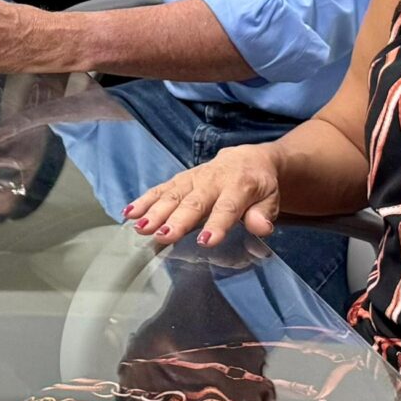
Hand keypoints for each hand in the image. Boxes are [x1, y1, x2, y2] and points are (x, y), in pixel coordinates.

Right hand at [122, 145, 283, 245]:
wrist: (247, 159)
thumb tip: (260, 227)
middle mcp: (212, 180)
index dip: (217, 224)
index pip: (227, 208)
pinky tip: (129, 213)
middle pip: (193, 202)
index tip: (206, 241)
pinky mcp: (179, 179)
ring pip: (172, 194)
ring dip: (155, 211)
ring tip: (141, 227)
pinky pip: (160, 188)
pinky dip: (144, 200)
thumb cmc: (259, 186)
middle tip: (163, 236)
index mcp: (239, 186)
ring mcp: (193, 178)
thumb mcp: (271, 199)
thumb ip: (264, 213)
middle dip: (177, 220)